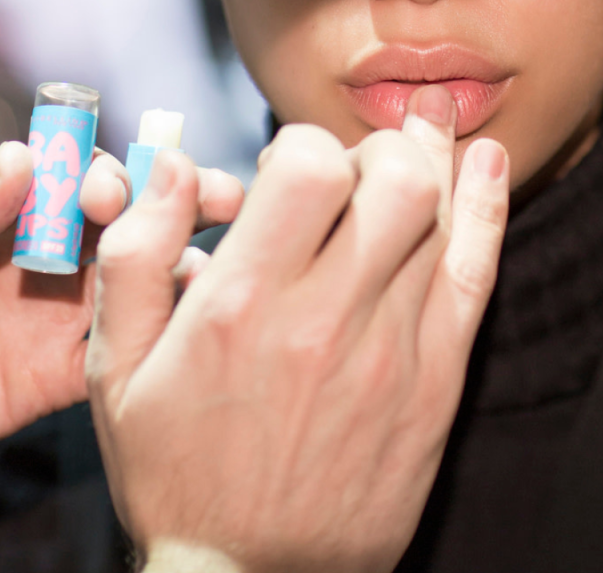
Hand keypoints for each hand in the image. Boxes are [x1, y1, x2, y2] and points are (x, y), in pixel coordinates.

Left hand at [0, 142, 243, 477]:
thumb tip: (23, 157)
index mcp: (7, 202)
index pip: (73, 173)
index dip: (104, 175)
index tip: (113, 194)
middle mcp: (45, 247)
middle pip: (125, 215)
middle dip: (175, 201)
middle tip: (219, 196)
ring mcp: (55, 309)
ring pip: (138, 279)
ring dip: (181, 266)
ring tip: (218, 273)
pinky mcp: (56, 374)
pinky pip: (118, 354)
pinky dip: (158, 342)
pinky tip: (191, 337)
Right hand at [86, 86, 509, 572]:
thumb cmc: (176, 472)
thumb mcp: (116, 370)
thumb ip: (137, 254)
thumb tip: (174, 164)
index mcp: (242, 305)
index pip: (309, 165)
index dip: (302, 143)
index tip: (289, 169)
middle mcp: (325, 319)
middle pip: (394, 178)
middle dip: (376, 147)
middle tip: (354, 167)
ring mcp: (391, 352)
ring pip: (440, 215)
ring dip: (431, 159)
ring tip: (422, 131)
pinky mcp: (436, 385)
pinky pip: (476, 275)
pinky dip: (486, 208)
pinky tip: (484, 162)